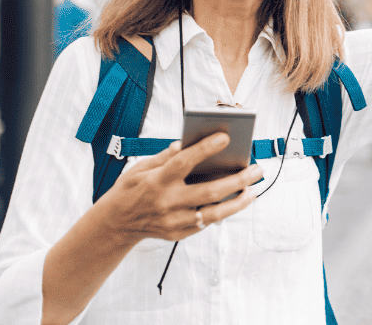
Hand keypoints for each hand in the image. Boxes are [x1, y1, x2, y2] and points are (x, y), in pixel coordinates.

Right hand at [97, 133, 262, 243]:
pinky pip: (205, 223)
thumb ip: (164, 157)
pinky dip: (222, 212)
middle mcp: (166, 202)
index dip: (204, 149)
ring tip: (253, 189)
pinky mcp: (177, 234)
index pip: (183, 162)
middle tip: (257, 169)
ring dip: (238, 202)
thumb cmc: (130, 190)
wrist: (114, 224)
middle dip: (238, 180)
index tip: (225, 137)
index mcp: (156, 181)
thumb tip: (185, 144)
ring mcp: (173, 221)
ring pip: (213, 213)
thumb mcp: (140, 168)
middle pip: (209, 191)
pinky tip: (236, 201)